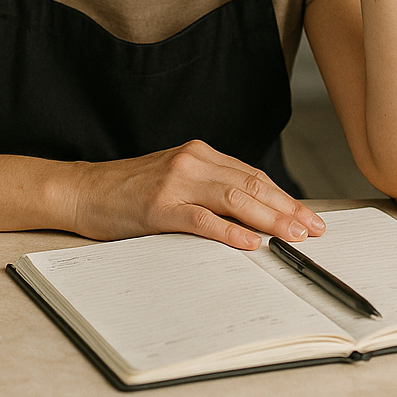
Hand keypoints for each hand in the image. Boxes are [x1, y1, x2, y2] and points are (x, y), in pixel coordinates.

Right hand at [65, 140, 325, 249]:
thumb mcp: (175, 181)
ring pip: (234, 198)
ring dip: (269, 219)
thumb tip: (253, 215)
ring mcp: (175, 182)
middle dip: (286, 208)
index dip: (284, 197)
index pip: (252, 175)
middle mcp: (191, 161)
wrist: (83, 190)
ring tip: (293, 236)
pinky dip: (229, 230)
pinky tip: (250, 241)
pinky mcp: (159, 205)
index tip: (307, 217)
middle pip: (251, 184)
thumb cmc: (128, 191)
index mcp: (199, 154)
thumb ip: (209, 189)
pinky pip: (201, 218)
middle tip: (313, 229)